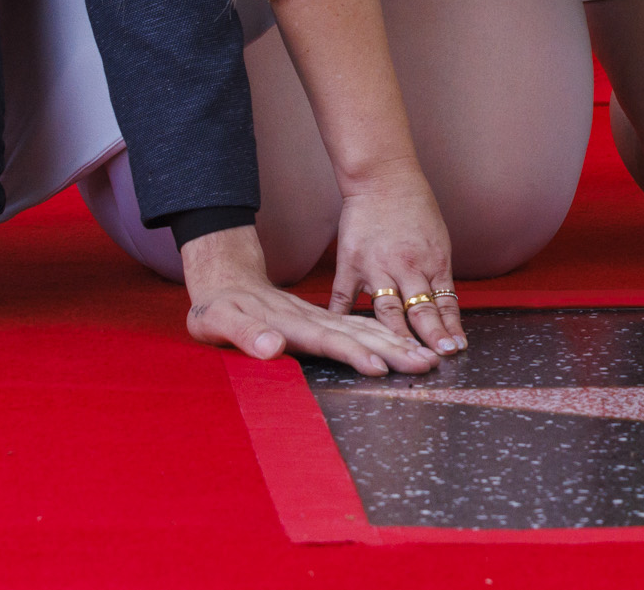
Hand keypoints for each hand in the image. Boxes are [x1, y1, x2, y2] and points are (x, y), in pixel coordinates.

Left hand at [179, 225, 440, 375]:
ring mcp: (318, 318)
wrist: (225, 277)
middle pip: (359, 333)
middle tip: (426, 363)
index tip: (380, 366)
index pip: (328, 339)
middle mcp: (311, 319)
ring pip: (365, 328)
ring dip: (396, 342)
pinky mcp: (320, 320)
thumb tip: (272, 347)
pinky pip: (358, 327)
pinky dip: (384, 335)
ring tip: (426, 357)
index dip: (353, 353)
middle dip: (394, 348)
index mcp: (290, 321)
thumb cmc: (217, 306)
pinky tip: (401, 343)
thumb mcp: (217, 320)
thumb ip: (244, 334)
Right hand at [327, 158, 468, 357]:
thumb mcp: (438, 240)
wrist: (383, 179)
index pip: (445, 302)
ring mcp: (377, 267)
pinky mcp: (350, 264)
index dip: (451, 327)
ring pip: (387, 311)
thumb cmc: (415, 207)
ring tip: (404, 359)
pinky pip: (344, 298)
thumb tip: (444, 307)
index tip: (456, 349)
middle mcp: (407, 266)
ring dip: (398, 338)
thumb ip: (437, 274)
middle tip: (439, 359)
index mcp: (433, 261)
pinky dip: (342, 321)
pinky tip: (342, 341)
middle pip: (420, 310)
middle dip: (431, 337)